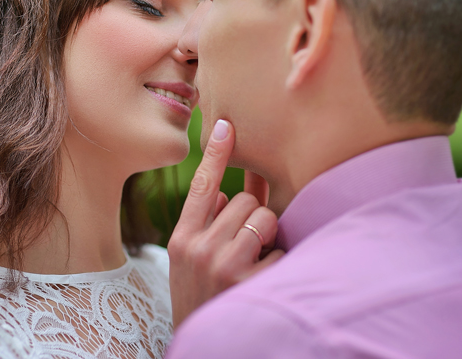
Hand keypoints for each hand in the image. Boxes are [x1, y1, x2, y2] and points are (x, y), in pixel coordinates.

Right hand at [168, 119, 284, 327]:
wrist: (203, 348)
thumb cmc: (202, 296)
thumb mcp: (194, 261)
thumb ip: (213, 224)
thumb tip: (230, 192)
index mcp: (182, 239)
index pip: (202, 186)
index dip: (216, 154)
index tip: (227, 124)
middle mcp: (198, 248)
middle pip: (243, 200)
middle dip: (252, 217)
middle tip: (245, 245)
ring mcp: (223, 265)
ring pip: (263, 217)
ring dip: (267, 235)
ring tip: (254, 261)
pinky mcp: (248, 282)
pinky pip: (279, 249)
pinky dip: (278, 262)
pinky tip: (263, 281)